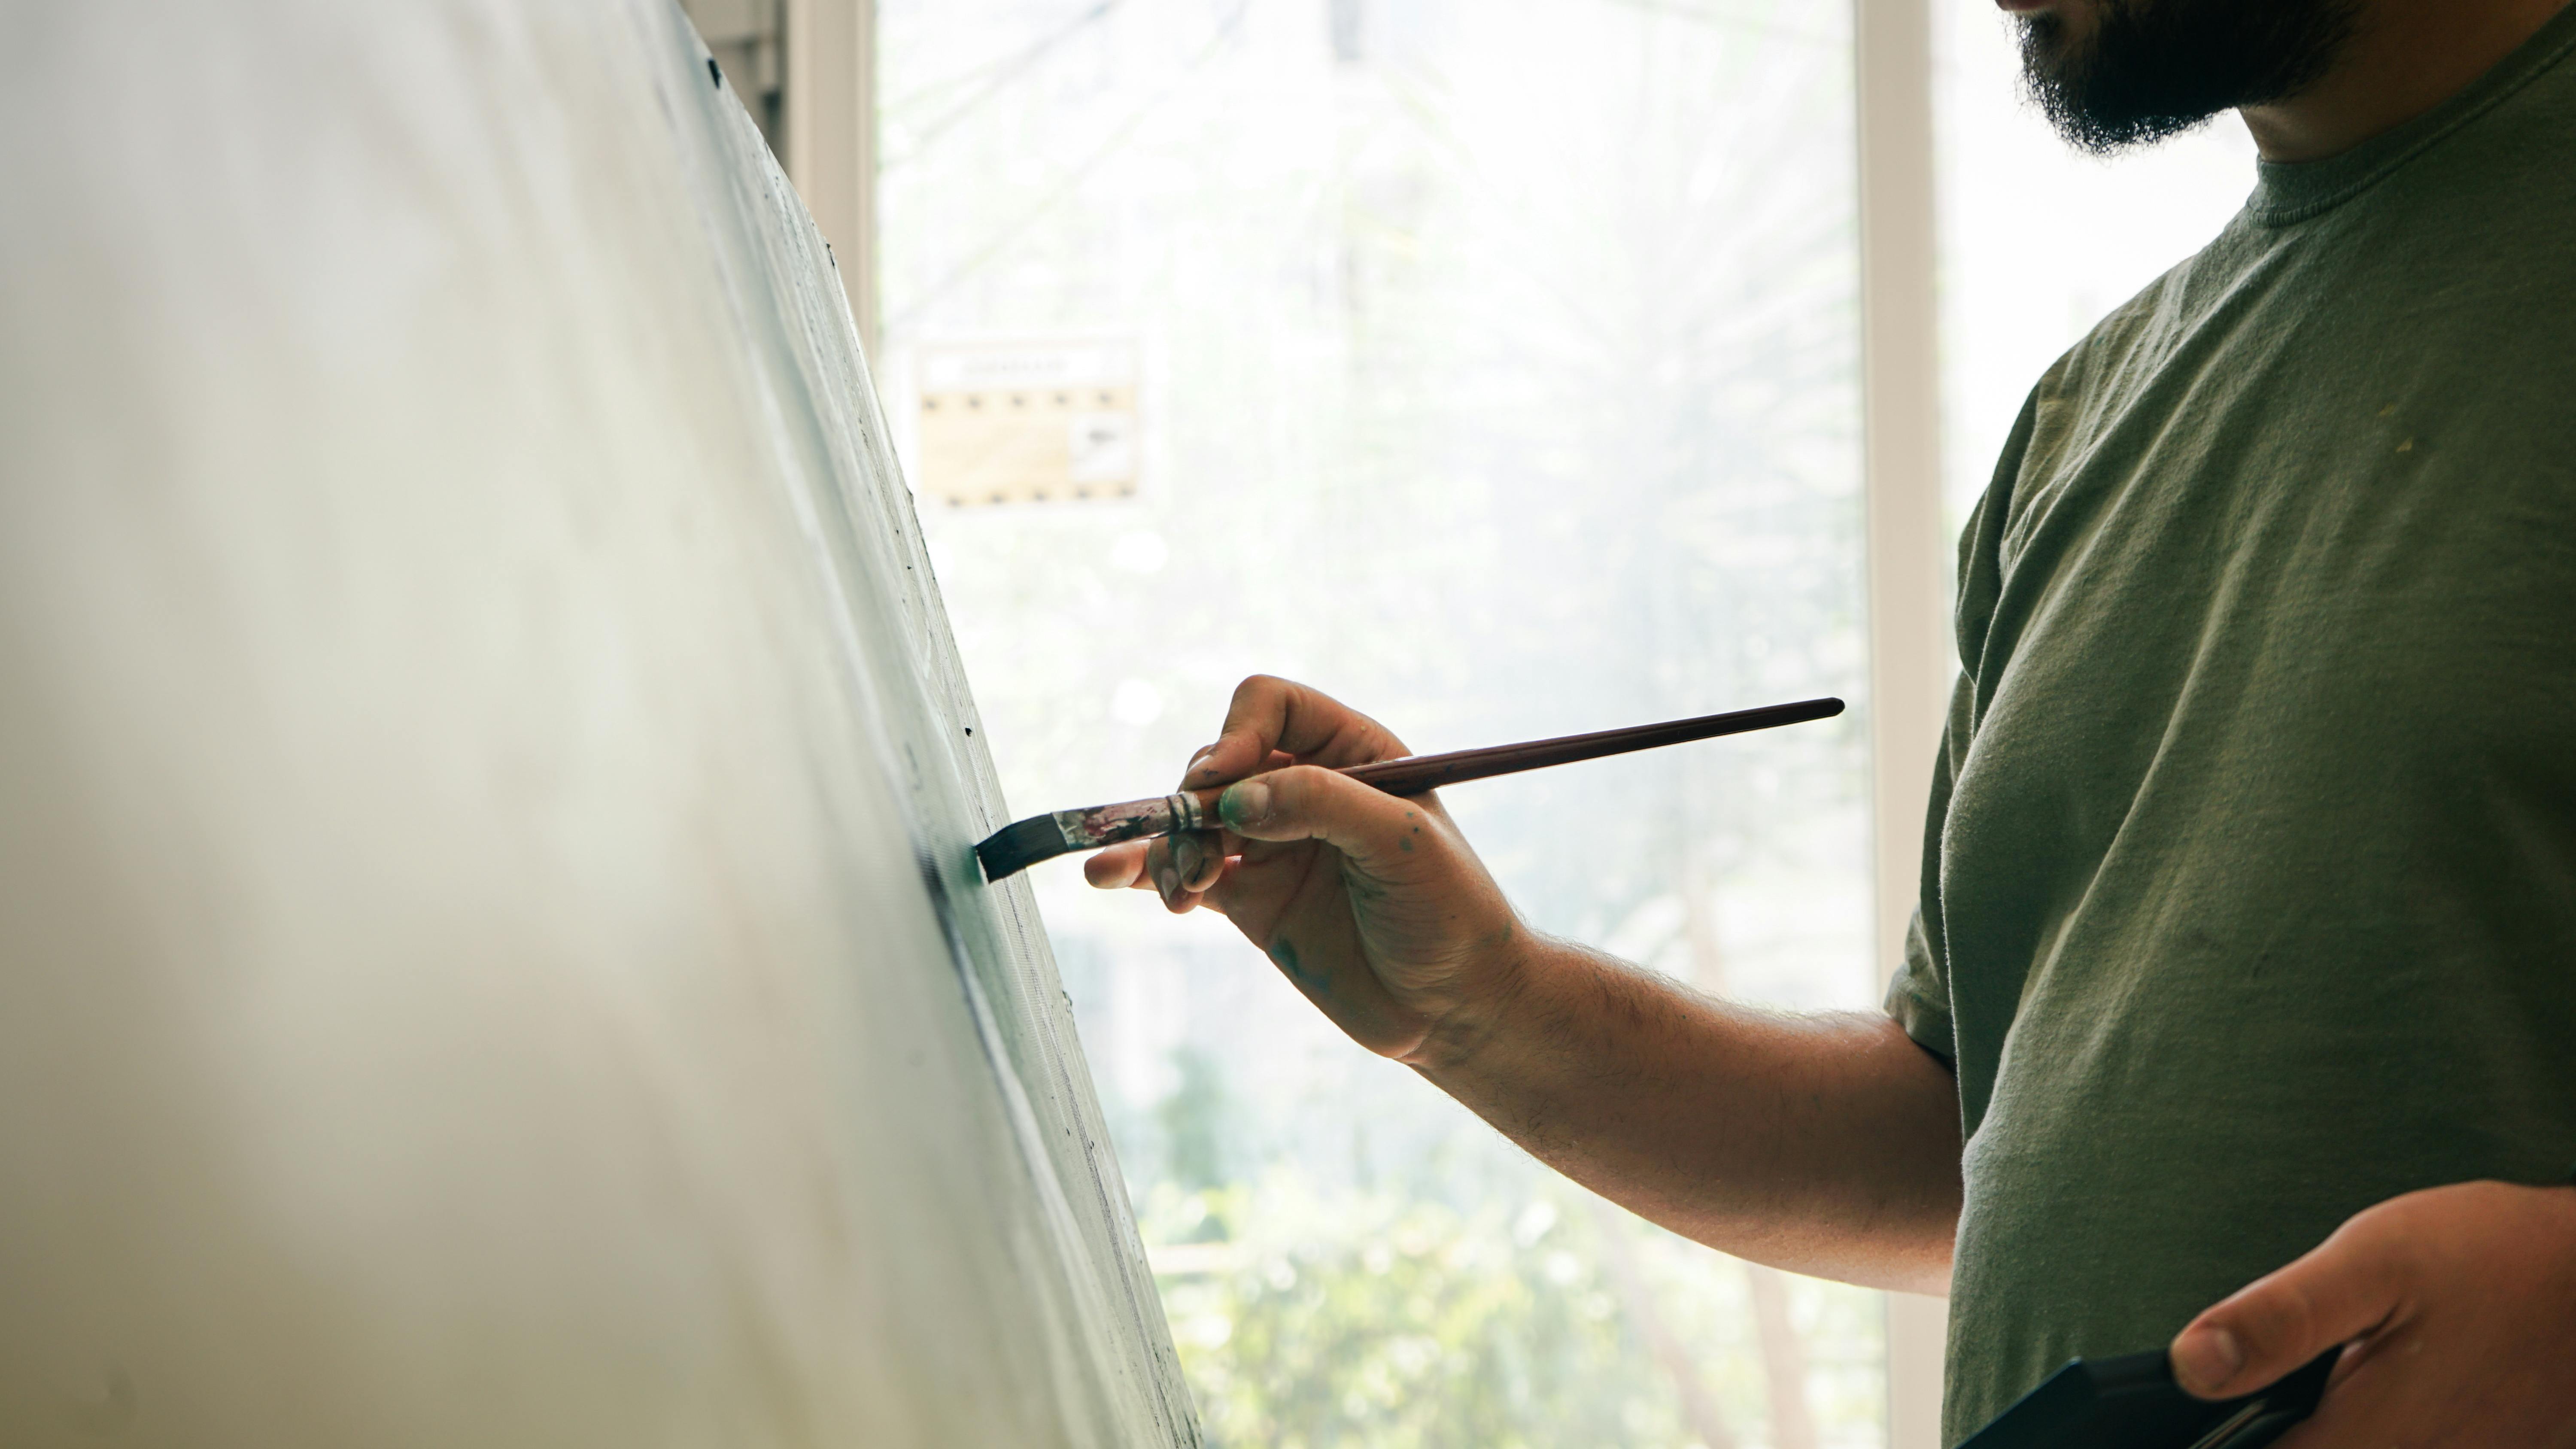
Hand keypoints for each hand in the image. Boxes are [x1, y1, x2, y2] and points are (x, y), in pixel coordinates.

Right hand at [1084, 676, 1524, 1064]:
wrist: (1455, 1007)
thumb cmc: (1450, 912)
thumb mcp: (1401, 844)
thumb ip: (1320, 805)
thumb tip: (1235, 799)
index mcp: (1351, 752)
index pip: (1269, 708)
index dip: (1237, 734)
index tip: (1224, 782)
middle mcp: (1303, 790)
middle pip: (1216, 765)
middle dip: (1195, 802)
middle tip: (1206, 852)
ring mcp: (1270, 846)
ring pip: (1190, 822)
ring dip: (1170, 847)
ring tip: (1183, 891)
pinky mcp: (1249, 901)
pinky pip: (1182, 873)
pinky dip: (1143, 872)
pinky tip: (1105, 875)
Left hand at [2169, 1179, 2575, 1447]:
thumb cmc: (2494, 1258)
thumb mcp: (2371, 1262)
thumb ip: (2279, 1318)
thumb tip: (2193, 1365)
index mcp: (2371, 1438)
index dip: (2224, 1436)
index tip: (2209, 1406)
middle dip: (2285, 1425)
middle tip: (2288, 1372)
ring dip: (2333, 1425)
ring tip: (2340, 1376)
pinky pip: (2404, 1448)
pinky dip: (2373, 1426)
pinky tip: (2380, 1389)